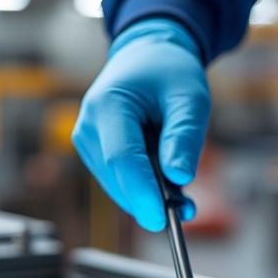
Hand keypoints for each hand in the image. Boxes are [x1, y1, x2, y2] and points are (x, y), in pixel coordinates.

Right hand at [73, 18, 209, 231]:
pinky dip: (144, 189)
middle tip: (190, 206)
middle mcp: (88, 126)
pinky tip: (165, 178)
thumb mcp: (190, 97)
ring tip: (181, 180)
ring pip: (119, 187)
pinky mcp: (95, 156)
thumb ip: (185, 136)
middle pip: (118, 178)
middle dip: (152, 199)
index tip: (161, 220)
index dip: (141, 192)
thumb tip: (179, 177)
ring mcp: (86, 143)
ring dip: (151, 195)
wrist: (146, 57)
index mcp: (108, 104)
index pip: (121, 158)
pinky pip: (120, 184)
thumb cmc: (168, 73)